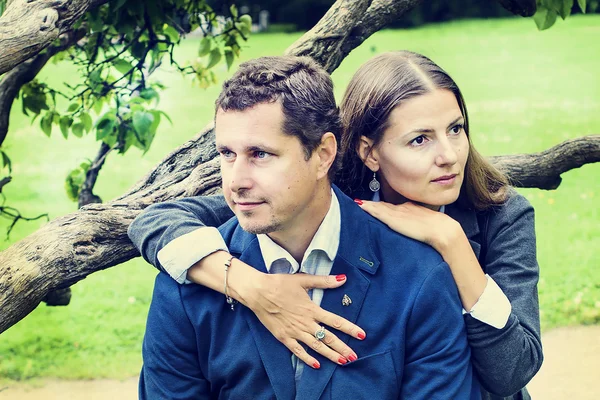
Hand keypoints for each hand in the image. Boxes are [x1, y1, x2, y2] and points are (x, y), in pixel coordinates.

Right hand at [239, 269, 365, 367]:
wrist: (258, 292)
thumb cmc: (280, 284)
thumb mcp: (303, 280)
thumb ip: (324, 281)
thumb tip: (343, 279)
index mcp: (312, 309)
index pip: (335, 321)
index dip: (349, 328)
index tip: (362, 335)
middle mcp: (305, 323)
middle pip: (328, 338)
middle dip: (342, 348)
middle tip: (354, 357)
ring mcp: (294, 332)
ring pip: (316, 346)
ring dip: (330, 355)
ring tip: (342, 362)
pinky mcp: (283, 337)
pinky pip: (297, 351)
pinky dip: (307, 358)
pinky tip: (317, 365)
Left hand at [356, 200, 459, 250]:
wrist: (441, 230)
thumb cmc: (438, 230)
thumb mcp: (425, 224)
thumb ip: (417, 224)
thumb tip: (414, 229)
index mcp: (410, 208)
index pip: (392, 207)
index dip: (381, 206)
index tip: (372, 205)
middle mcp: (402, 208)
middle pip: (383, 205)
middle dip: (372, 204)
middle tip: (359, 202)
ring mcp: (397, 213)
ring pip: (378, 207)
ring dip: (367, 205)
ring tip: (356, 203)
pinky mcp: (393, 219)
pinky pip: (377, 212)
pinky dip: (368, 208)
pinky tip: (361, 206)